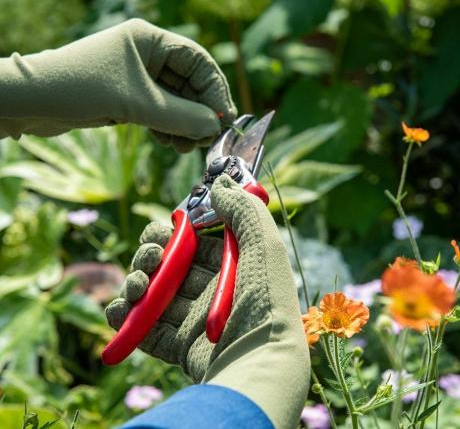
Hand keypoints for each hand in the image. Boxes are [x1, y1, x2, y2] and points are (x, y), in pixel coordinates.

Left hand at [0, 19, 235, 149]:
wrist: (32, 101)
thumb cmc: (82, 88)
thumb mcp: (137, 103)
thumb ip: (180, 116)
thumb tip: (214, 126)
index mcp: (150, 40)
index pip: (198, 61)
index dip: (215, 90)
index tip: (224, 119)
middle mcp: (146, 55)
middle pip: (189, 83)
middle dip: (199, 112)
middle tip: (206, 139)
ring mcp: (138, 77)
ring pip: (176, 101)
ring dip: (185, 125)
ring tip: (186, 146)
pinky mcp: (129, 97)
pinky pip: (160, 112)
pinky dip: (168, 128)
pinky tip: (169, 142)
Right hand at [106, 175, 309, 427]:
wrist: (260, 363)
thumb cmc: (266, 301)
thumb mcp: (263, 246)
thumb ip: (242, 210)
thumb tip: (220, 183)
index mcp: (232, 268)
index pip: (196, 244)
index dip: (175, 234)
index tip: (166, 229)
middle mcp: (213, 292)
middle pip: (171, 267)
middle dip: (151, 256)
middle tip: (151, 257)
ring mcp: (194, 320)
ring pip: (155, 294)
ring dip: (136, 283)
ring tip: (138, 285)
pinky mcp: (178, 347)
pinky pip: (145, 329)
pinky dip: (126, 318)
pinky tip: (121, 309)